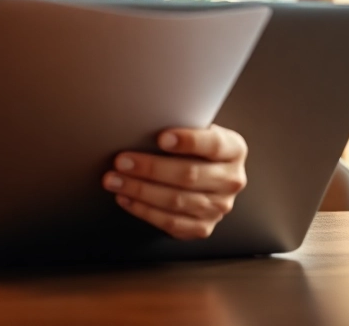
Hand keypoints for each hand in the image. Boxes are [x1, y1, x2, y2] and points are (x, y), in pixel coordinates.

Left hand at [101, 124, 247, 239]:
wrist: (204, 172)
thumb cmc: (192, 146)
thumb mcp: (196, 129)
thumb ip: (181, 126)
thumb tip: (144, 121)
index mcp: (234, 150)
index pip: (214, 145)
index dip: (188, 141)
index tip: (160, 138)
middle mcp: (231, 180)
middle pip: (190, 175)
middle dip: (150, 168)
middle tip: (121, 161)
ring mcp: (219, 207)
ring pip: (177, 201)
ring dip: (140, 191)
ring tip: (114, 180)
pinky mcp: (203, 227)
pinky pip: (171, 223)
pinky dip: (144, 211)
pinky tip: (125, 198)